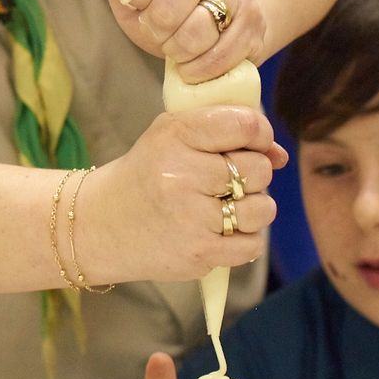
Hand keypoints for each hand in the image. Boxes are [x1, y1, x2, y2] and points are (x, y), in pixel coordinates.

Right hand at [83, 106, 284, 283]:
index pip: (246, 125)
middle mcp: (182, 175)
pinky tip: (221, 231)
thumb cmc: (145, 175)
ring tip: (226, 207)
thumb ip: (226, 134)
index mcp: (175, 136)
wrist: (99, 225)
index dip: (260, 133)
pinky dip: (244, 239)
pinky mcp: (198, 253)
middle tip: (227, 181)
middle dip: (253, 175)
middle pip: (258, 169)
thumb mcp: (172, 136)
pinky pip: (252, 245)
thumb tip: (280, 154)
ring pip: (262, 209)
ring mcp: (190, 218)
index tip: (252, 142)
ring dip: (253, 209)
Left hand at [103, 0, 265, 83]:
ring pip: (196, 33)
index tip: (135, 1)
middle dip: (153, 28)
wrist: (213, 7)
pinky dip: (199, 69)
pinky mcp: (254, 21)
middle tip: (154, 29)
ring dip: (176, 49)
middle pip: (170, 7)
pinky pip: (221, 56)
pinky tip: (191, 63)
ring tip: (174, 45)